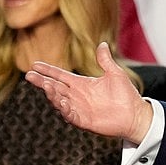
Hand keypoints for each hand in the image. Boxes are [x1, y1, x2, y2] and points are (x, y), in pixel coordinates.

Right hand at [24, 42, 153, 144]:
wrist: (136, 114)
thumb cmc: (126, 95)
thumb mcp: (115, 74)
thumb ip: (105, 60)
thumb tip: (102, 44)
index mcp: (82, 84)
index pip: (60, 76)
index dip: (48, 70)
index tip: (34, 64)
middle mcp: (77, 96)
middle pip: (55, 88)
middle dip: (42, 81)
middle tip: (30, 75)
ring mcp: (79, 108)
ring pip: (59, 101)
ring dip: (51, 94)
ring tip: (46, 85)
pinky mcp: (83, 120)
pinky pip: (70, 115)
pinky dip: (64, 109)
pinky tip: (61, 102)